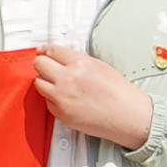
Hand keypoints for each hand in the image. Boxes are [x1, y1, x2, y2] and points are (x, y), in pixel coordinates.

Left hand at [31, 48, 153, 149]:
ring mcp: (62, 97)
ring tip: (58, 85)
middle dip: (43, 64)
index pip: (52, 50)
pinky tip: (67, 100)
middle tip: (47, 67)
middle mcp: (68, 79)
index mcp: (80, 64)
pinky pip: (47, 102)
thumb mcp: (100, 66)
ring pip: (39, 83)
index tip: (42, 52)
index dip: (45, 50)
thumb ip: (78, 60)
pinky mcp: (61, 114)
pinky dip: (53, 100)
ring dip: (46, 82)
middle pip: (39, 64)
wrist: (128, 116)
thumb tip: (61, 57)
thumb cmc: (120, 93)